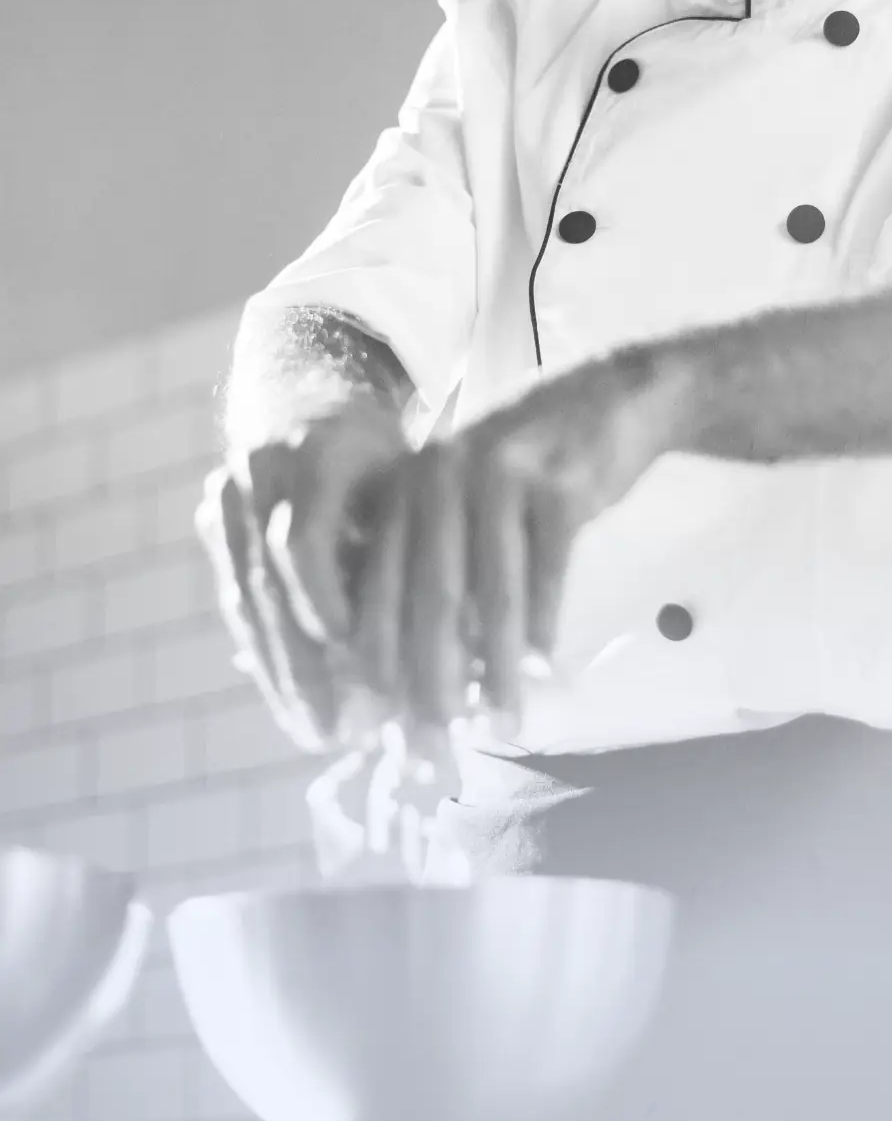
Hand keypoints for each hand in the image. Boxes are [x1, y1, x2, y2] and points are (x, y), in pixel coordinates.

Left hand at [195, 344, 691, 750]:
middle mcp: (442, 476)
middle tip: (434, 753)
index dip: (374, 667)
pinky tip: (545, 669)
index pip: (374, 590)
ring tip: (500, 727)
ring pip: (492, 595)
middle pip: (430, 601)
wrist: (610, 400)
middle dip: (430, 687)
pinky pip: (548, 572)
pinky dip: (544, 626)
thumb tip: (403, 682)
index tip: (377, 735)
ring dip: (495, 672)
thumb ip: (426, 570)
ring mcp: (503, 476)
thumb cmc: (525, 471)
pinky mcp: (561, 484)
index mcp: (403, 488)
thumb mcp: (461, 504)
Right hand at [195, 397, 411, 752]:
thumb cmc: (381, 445)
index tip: (359, 658)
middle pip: (268, 586)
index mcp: (314, 452)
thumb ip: (413, 544)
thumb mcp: (406, 476)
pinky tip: (293, 702)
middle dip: (302, 665)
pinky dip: (267, 654)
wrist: (304, 387)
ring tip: (314, 732)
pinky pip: (238, 601)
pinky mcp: (214, 526)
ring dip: (281, 674)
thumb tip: (448, 640)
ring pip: (247, 601)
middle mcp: (258, 474)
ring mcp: (227, 500)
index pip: (302, 542)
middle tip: (335, 731)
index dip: (325, 603)